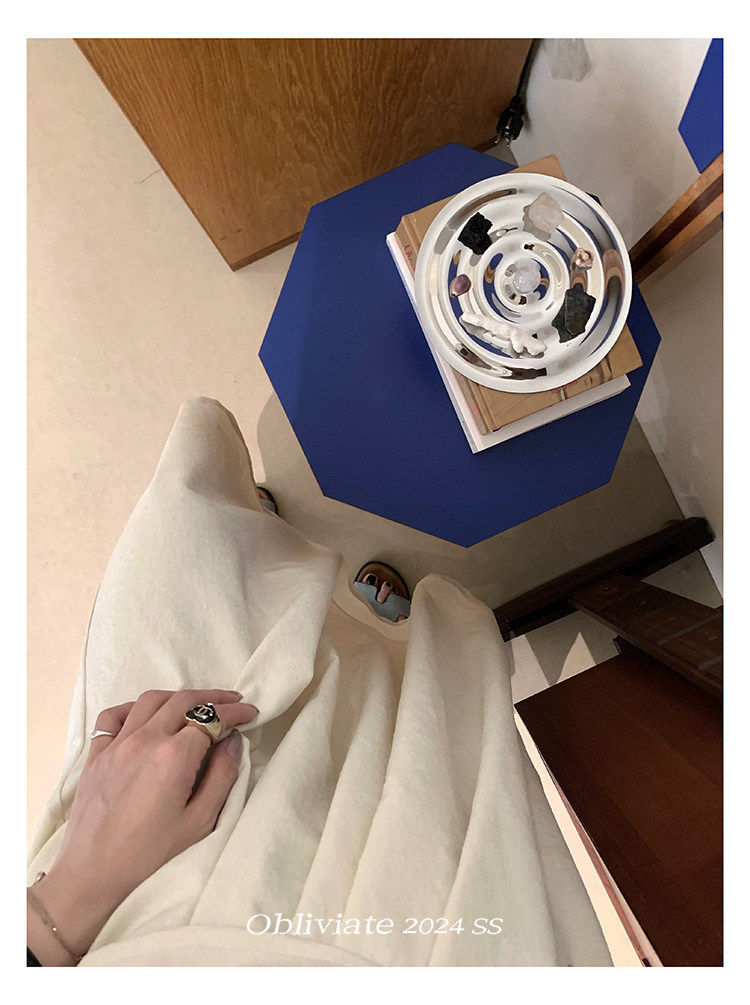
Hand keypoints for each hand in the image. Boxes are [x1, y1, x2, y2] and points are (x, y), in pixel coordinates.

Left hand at [27, 688, 258, 964]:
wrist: (92, 874)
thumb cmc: (150, 855)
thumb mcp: (199, 822)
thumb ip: (222, 776)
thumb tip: (233, 742)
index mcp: (173, 757)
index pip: (211, 718)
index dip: (235, 712)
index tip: (251, 712)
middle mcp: (145, 740)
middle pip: (184, 700)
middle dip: (214, 698)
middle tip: (233, 702)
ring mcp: (117, 744)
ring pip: (151, 700)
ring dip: (178, 696)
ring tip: (196, 704)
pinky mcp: (96, 754)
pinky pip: (114, 716)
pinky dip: (135, 707)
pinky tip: (146, 715)